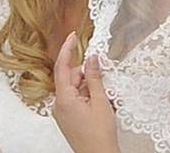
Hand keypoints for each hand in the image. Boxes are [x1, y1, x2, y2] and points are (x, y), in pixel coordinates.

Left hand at [53, 32, 120, 152]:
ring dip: (93, 87)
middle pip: (72, 78)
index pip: (63, 68)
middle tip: (107, 75)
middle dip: (89, 74)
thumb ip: (95, 78)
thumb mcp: (101, 101)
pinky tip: (104, 103)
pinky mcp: (70, 116)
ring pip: (77, 88)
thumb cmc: (100, 133)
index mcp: (64, 99)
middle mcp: (60, 104)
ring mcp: (64, 111)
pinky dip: (91, 96)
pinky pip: (79, 98)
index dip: (68, 50)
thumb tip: (92, 58)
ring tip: (109, 97)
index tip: (73, 36)